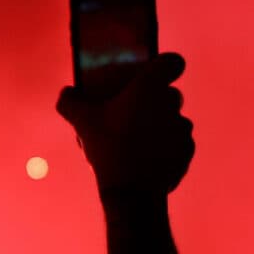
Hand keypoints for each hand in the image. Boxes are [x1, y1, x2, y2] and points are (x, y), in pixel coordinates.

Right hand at [56, 52, 195, 200]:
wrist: (132, 191)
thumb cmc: (108, 149)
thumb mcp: (82, 122)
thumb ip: (70, 102)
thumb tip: (66, 94)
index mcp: (150, 88)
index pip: (173, 62)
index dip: (166, 65)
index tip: (154, 74)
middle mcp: (172, 104)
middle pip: (171, 93)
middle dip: (156, 102)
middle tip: (133, 115)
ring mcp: (182, 129)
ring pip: (175, 120)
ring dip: (161, 126)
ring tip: (138, 141)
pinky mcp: (188, 151)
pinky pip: (179, 143)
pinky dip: (167, 148)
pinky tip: (148, 159)